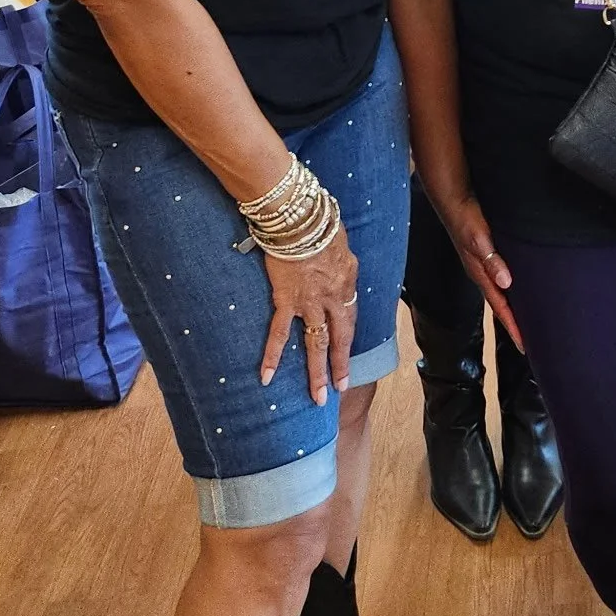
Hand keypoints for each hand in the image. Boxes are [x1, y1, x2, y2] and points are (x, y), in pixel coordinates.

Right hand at [260, 228, 359, 404]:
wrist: (300, 219)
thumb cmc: (319, 222)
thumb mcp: (340, 241)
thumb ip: (339, 260)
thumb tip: (339, 266)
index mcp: (346, 282)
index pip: (349, 317)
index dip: (348, 337)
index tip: (346, 354)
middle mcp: (333, 298)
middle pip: (340, 338)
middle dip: (340, 365)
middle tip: (341, 388)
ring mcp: (310, 303)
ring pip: (316, 344)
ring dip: (316, 372)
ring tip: (317, 397)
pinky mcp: (286, 301)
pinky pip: (279, 334)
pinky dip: (272, 356)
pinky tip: (266, 377)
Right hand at [441, 192, 525, 352]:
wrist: (454, 198)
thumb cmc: (465, 218)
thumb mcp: (478, 239)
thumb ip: (491, 260)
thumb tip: (506, 283)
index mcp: (480, 274)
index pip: (499, 307)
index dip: (512, 326)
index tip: (525, 346)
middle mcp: (482, 273)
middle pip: (501, 305)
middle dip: (514, 323)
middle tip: (531, 341)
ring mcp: (483, 264)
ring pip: (501, 293)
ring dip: (513, 307)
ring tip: (529, 319)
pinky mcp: (487, 254)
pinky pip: (502, 278)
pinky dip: (512, 289)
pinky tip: (521, 287)